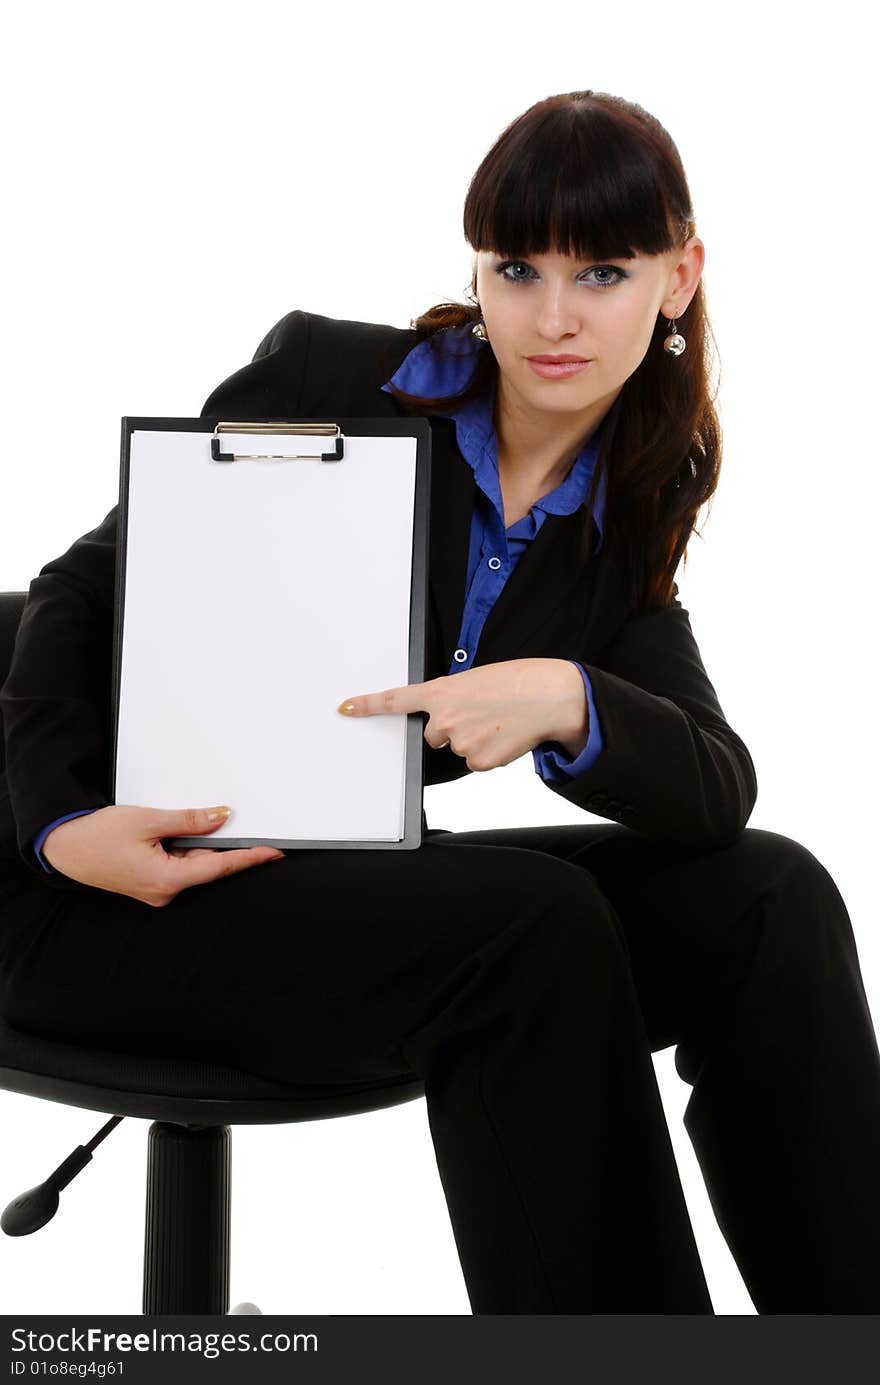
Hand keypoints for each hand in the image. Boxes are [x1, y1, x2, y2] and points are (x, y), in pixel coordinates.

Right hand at [41, 805, 284, 906]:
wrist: (63, 845)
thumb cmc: (97, 836)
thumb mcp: (148, 820)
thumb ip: (189, 821)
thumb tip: (221, 818)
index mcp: (167, 880)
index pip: (219, 867)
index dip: (249, 858)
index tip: (273, 852)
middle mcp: (164, 891)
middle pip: (207, 866)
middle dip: (225, 846)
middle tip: (249, 827)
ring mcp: (156, 890)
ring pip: (192, 865)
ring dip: (202, 846)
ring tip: (202, 825)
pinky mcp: (150, 883)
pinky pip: (178, 866)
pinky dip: (186, 850)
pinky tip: (185, 835)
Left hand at [336, 658, 583, 771]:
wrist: (549, 697)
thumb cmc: (517, 682)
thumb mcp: (476, 680)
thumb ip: (452, 697)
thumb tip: (448, 718)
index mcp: (442, 691)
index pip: (396, 699)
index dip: (367, 705)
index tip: (346, 708)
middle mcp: (445, 718)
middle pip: (435, 734)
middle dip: (452, 727)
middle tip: (481, 713)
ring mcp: (460, 742)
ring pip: (458, 748)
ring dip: (474, 738)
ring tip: (498, 721)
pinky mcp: (478, 761)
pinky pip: (475, 762)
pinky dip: (489, 752)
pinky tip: (505, 735)